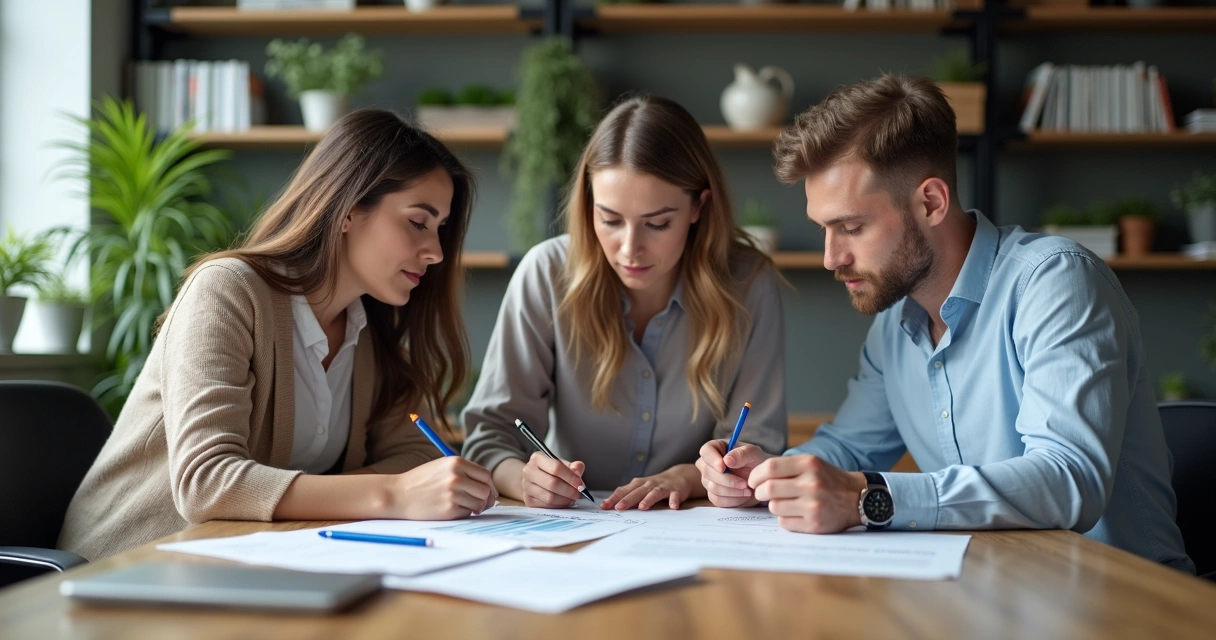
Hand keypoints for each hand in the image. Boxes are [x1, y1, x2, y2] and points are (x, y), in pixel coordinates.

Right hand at [392, 457, 496, 519]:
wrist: (398, 495)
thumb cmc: (421, 481)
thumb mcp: (442, 466)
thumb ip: (465, 472)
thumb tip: (489, 487)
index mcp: (456, 463)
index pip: (486, 475)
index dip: (489, 486)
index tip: (488, 492)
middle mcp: (456, 477)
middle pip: (486, 490)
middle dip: (487, 499)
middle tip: (482, 504)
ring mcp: (453, 494)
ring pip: (479, 504)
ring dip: (476, 507)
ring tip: (463, 505)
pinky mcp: (449, 510)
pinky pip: (467, 513)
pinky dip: (464, 513)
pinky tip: (451, 509)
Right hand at [521, 452, 586, 507]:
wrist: (535, 479)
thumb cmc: (551, 471)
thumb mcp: (563, 464)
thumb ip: (573, 466)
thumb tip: (578, 468)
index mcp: (537, 458)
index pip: (556, 467)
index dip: (570, 477)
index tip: (580, 484)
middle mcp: (528, 471)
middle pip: (552, 483)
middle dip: (569, 491)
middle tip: (578, 494)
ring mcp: (526, 486)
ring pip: (549, 497)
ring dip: (564, 500)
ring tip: (572, 498)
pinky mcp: (527, 499)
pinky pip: (546, 506)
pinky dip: (558, 505)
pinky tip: (563, 502)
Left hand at [602, 464, 703, 510]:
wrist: (679, 476)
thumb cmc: (655, 486)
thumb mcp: (641, 489)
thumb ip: (628, 497)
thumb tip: (610, 507)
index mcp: (638, 485)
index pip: (624, 490)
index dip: (614, 498)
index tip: (604, 506)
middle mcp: (649, 484)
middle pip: (637, 492)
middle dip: (627, 499)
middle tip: (619, 508)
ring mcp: (662, 487)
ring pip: (654, 493)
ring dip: (648, 499)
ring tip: (642, 507)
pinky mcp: (676, 490)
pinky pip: (674, 496)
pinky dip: (673, 500)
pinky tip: (672, 506)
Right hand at [695, 440, 772, 507]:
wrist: (761, 480)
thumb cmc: (756, 462)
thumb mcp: (753, 454)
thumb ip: (741, 454)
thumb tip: (726, 460)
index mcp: (716, 448)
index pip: (706, 451)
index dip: (712, 459)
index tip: (723, 467)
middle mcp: (709, 464)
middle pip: (707, 472)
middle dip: (727, 479)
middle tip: (745, 483)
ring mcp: (709, 480)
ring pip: (712, 487)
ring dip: (732, 490)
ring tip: (747, 489)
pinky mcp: (714, 495)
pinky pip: (718, 500)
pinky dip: (733, 499)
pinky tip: (743, 495)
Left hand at [748, 455, 866, 533]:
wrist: (857, 498)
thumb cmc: (827, 479)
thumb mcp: (811, 463)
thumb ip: (785, 466)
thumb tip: (754, 477)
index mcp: (809, 464)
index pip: (770, 467)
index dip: (756, 475)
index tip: (753, 481)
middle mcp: (812, 484)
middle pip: (768, 489)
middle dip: (759, 492)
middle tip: (761, 493)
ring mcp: (813, 506)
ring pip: (774, 507)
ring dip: (774, 505)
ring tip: (785, 502)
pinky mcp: (814, 524)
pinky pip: (784, 522)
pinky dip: (785, 518)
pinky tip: (796, 513)